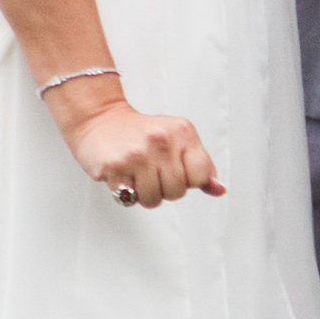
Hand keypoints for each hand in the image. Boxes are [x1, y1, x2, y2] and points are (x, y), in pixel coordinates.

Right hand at [58, 95, 225, 206]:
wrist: (100, 119)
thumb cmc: (141, 133)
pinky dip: (126, 193)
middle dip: (164, 188)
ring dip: (144, 194)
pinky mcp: (115, 166)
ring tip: (136, 175)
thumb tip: (219, 190)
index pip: (200, 176)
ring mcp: (138, 154)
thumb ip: (201, 166)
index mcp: (182, 132)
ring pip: (154, 199)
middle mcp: (162, 140)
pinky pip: (130, 198)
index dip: (188, 180)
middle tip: (151, 171)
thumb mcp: (178, 139)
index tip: (175, 169)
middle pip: (177, 192)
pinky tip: (122, 175)